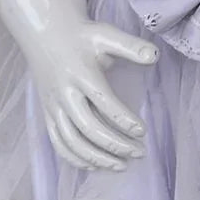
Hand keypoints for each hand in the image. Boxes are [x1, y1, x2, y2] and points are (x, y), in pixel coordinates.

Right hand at [31, 20, 157, 171]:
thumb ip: (131, 46)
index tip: (142, 132)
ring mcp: (53, 106)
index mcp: (80, 74)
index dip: (124, 120)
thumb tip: (155, 57)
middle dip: (115, 145)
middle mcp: (64, 93)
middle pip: (88, 128)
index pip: (104, 103)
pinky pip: (58, 143)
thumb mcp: (106, 34)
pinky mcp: (47, 114)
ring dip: (97, 158)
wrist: (45, 33)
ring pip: (71, 141)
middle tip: (139, 152)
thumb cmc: (81, 36)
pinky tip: (95, 165)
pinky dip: (75, 159)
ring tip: (121, 165)